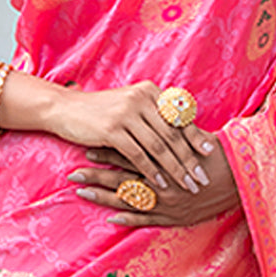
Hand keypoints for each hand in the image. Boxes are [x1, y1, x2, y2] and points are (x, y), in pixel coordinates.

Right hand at [48, 79, 214, 194]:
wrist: (66, 109)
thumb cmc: (102, 111)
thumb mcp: (131, 105)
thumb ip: (154, 114)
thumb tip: (183, 131)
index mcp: (150, 91)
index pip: (178, 117)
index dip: (195, 136)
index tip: (209, 154)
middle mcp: (141, 98)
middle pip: (172, 133)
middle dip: (189, 158)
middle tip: (202, 177)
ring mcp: (127, 113)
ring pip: (159, 146)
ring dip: (174, 169)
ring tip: (186, 185)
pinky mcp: (112, 129)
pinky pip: (138, 154)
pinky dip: (151, 171)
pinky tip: (159, 185)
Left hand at [67, 135, 240, 226]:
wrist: (242, 179)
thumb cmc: (219, 154)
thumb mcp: (194, 135)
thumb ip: (171, 128)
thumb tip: (153, 114)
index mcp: (163, 158)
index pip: (129, 154)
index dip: (107, 152)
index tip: (87, 147)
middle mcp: (161, 180)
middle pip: (122, 178)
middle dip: (97, 175)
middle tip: (73, 172)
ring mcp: (166, 202)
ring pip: (129, 200)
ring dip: (104, 196)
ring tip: (82, 192)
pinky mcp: (174, 217)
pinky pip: (148, 219)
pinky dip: (129, 218)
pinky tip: (111, 217)